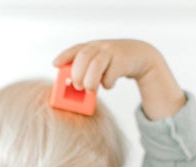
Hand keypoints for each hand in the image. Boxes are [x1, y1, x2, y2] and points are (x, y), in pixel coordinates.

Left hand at [52, 39, 185, 119]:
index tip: (55, 64)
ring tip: (90, 89)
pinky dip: (107, 83)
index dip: (64, 56)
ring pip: (97, 64)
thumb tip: (73, 88)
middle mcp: (100, 47)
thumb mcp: (99, 63)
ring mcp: (112, 52)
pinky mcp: (123, 61)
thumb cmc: (114, 63)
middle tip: (77, 86)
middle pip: (84, 56)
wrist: (141, 56)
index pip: (75, 49)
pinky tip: (108, 84)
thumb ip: (87, 71)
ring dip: (90, 80)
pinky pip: (111, 74)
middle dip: (77, 73)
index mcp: (92, 47)